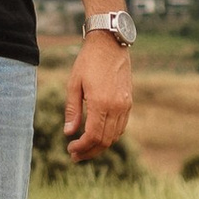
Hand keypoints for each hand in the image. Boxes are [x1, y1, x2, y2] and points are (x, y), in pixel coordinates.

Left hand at [63, 31, 132, 160]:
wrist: (110, 43)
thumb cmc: (88, 61)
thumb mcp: (74, 83)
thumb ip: (72, 110)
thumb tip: (69, 133)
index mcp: (101, 103)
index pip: (93, 136)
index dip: (82, 147)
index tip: (70, 148)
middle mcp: (116, 107)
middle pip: (105, 141)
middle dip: (90, 151)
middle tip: (75, 155)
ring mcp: (125, 105)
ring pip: (115, 136)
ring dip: (100, 146)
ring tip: (85, 148)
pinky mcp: (129, 102)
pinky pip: (121, 127)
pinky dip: (110, 136)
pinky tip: (98, 135)